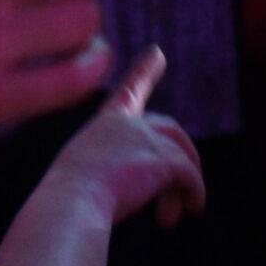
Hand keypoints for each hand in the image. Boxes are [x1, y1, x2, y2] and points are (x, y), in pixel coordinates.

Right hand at [43, 48, 206, 228]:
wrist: (71, 202)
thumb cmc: (72, 197)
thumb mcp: (88, 171)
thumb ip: (112, 166)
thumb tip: (141, 184)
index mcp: (103, 123)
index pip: (128, 91)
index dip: (144, 70)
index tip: (157, 52)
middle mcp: (125, 122)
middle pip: (169, 127)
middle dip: (185, 153)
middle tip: (189, 184)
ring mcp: (145, 137)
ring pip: (182, 159)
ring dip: (184, 187)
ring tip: (179, 213)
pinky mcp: (164, 157)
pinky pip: (191, 178)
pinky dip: (194, 195)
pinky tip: (189, 209)